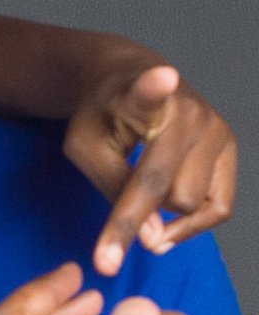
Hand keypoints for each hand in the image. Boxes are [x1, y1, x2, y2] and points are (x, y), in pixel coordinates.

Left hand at [67, 54, 236, 276]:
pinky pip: (220, 208)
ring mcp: (218, 129)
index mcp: (143, 96)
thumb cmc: (101, 117)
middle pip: (172, 191)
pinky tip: (164, 226)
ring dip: (163, 215)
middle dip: (141, 213)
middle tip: (115, 221)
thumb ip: (112, 188)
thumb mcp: (84, 147)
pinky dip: (192, 225)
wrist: (127, 81)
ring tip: (139, 203)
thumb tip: (153, 239)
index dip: (155, 87)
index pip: (149, 96)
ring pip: (194, 204)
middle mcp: (192, 110)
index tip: (163, 75)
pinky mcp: (231, 148)